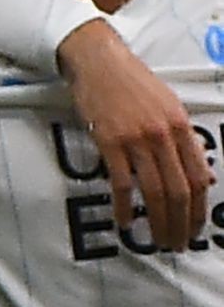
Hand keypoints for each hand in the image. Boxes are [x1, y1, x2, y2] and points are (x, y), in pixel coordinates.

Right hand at [61, 21, 214, 248]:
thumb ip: (187, 143)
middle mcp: (164, 135)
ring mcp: (137, 139)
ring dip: (158, 221)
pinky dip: (125, 207)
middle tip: (176, 244)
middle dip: (181, 222)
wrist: (100, 63)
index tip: (196, 228)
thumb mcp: (170, 109)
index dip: (200, 208)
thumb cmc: (134, 85)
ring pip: (155, 190)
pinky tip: (125, 222)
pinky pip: (122, 183)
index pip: (199, 177)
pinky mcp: (110, 142)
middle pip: (180, 190)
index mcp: (182, 126)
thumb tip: (206, 177)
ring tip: (156, 240)